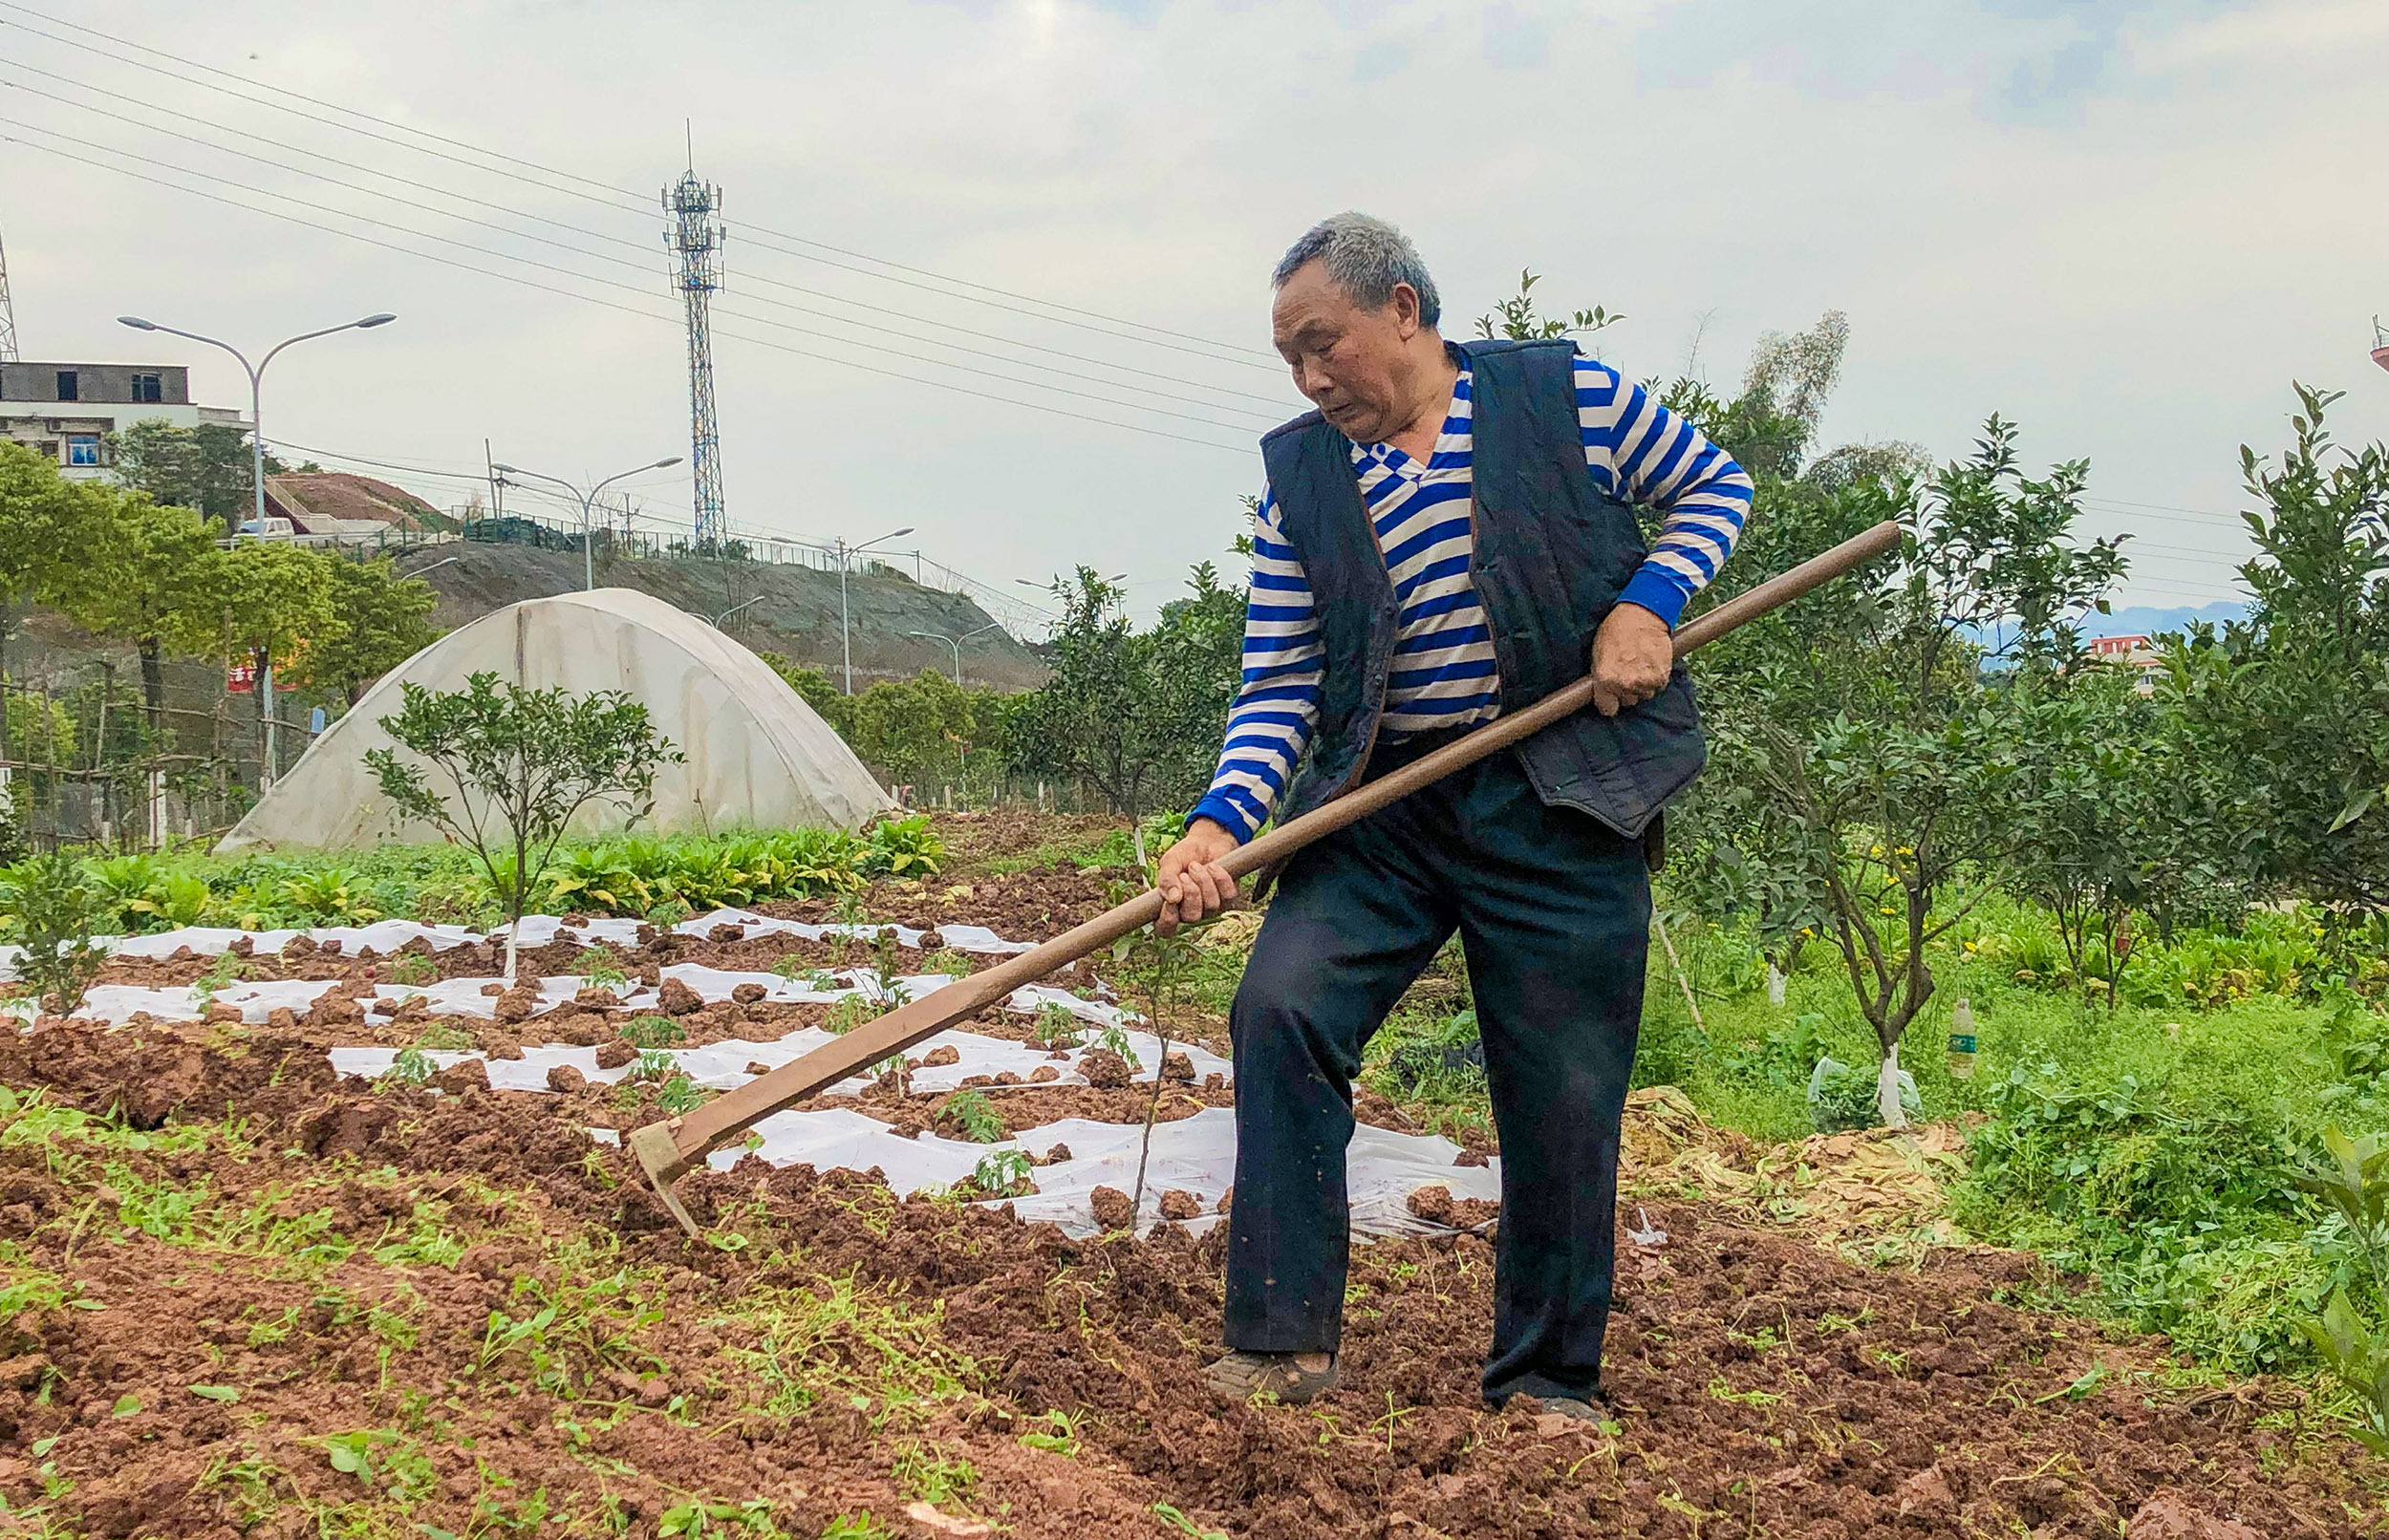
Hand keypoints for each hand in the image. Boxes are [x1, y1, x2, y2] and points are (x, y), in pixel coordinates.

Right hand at [1155, 818, 1240, 934]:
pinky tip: (1213, 867)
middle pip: (1192, 917)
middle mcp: (1190, 911)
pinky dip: (1220, 877)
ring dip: (1203, 880)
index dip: (1168, 918)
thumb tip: (1171, 897)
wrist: (1207, 841)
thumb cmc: (1185, 855)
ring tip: (1197, 866)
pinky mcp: (1228, 898)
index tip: (1170, 899)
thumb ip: (1165, 879)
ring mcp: (1210, 907)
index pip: (1165, 928)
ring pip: (1211, 905)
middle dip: (1190, 893)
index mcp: (1170, 907)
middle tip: (1185, 874)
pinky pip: (1227, 895)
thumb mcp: (1169, 862)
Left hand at [1589, 603, 1673, 716]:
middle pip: (1627, 701)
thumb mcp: (1598, 652)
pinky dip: (1656, 677)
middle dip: (1627, 690)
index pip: (1607, 709)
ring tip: (1640, 663)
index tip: (1611, 697)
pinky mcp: (1661, 677)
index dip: (1610, 702)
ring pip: (1644, 694)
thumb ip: (1600, 676)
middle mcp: (1624, 684)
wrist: (1642, 614)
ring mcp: (1644, 682)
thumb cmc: (1617, 629)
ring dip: (1642, 683)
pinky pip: (1658, 686)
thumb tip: (1601, 691)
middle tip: (1627, 671)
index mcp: (1605, 679)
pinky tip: (1650, 662)